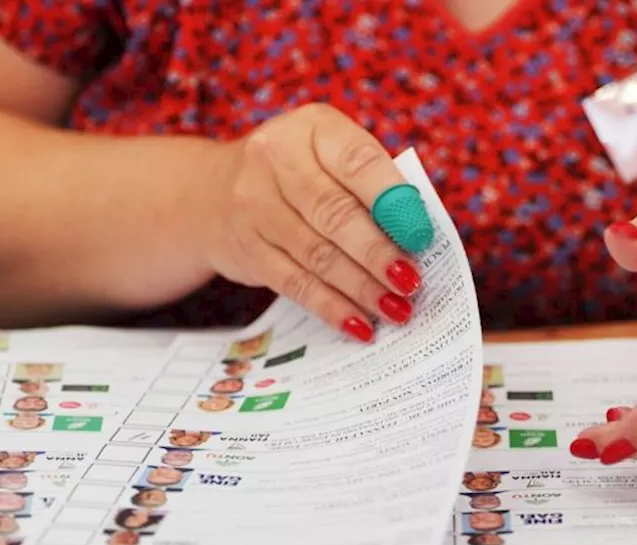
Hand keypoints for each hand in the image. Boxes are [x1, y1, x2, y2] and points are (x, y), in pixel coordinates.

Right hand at [208, 103, 427, 341]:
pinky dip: (331, 307)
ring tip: (396, 309)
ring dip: (361, 288)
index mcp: (312, 128)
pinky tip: (360, 325)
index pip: (358, 162)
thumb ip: (372, 186)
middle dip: (378, 253)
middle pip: (335, 213)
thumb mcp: (330, 157)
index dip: (393, 202)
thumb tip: (417, 238)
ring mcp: (254, 206)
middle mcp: (275, 160)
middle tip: (411, 282)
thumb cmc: (299, 174)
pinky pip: (295, 283)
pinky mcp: (247, 249)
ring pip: (317, 254)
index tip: (422, 236)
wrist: (213, 191)